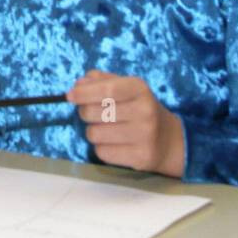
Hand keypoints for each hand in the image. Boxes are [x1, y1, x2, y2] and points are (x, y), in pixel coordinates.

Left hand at [69, 69, 185, 176]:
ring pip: (94, 134)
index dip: (84, 93)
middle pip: (94, 112)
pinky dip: (101, 148)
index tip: (70, 96)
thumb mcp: (125, 87)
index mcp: (139, 88)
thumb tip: (78, 85)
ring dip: (93, 132)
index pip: (107, 89)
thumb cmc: (139, 108)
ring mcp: (144, 135)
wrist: (168, 140)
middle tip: (92, 113)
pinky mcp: (141, 157)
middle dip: (85, 112)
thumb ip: (101, 81)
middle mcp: (144, 110)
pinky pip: (102, 153)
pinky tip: (114, 143)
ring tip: (106, 129)